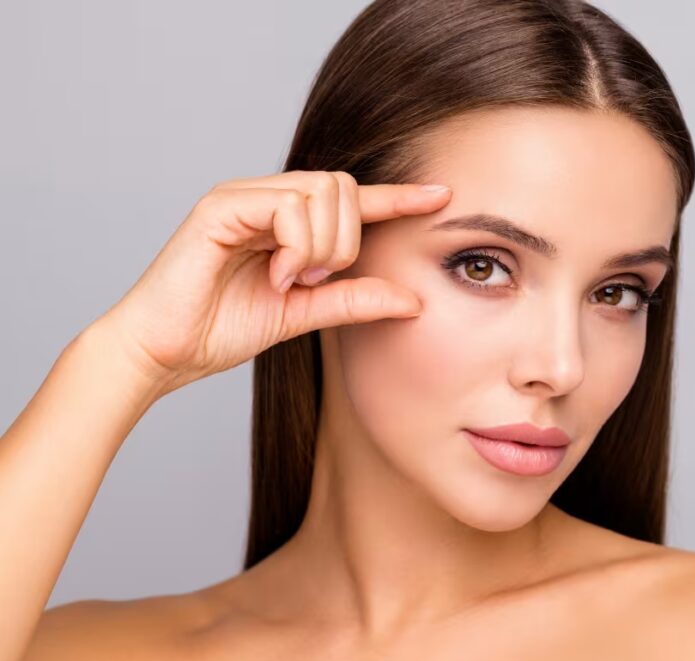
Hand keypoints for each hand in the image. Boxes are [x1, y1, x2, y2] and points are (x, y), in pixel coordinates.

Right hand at [92, 170, 451, 396]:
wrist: (165, 352)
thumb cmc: (221, 329)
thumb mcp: (304, 313)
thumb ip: (354, 299)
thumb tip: (415, 298)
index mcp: (286, 221)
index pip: (352, 198)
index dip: (397, 197)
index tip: (442, 196)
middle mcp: (265, 199)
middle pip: (343, 187)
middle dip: (345, 240)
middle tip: (316, 279)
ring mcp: (242, 197)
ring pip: (320, 192)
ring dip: (320, 246)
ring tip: (289, 279)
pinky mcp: (220, 206)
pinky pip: (286, 206)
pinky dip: (294, 246)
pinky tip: (275, 273)